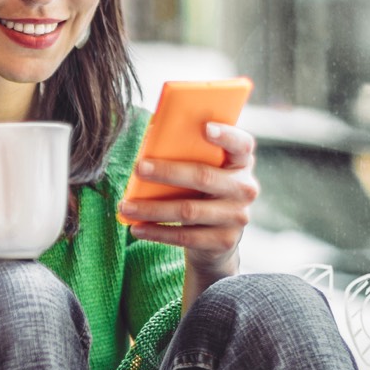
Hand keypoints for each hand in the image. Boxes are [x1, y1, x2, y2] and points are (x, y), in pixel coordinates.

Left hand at [117, 122, 258, 271]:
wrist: (217, 238)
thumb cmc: (200, 191)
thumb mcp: (202, 169)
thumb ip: (186, 152)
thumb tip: (149, 137)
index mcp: (240, 162)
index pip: (242, 144)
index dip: (226, 135)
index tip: (205, 128)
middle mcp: (244, 188)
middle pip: (204, 177)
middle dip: (168, 172)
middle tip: (138, 168)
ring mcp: (237, 217)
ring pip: (189, 210)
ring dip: (152, 209)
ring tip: (125, 206)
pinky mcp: (224, 241)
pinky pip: (185, 236)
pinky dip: (157, 232)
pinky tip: (137, 228)